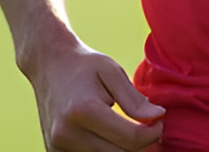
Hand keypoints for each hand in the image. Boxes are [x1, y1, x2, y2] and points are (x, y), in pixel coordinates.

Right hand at [28, 39, 163, 150]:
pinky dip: (104, 151)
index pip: (130, 138)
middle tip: (150, 129)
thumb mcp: (112, 71)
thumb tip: (158, 117)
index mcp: (83, 110)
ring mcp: (56, 147)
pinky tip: (111, 138)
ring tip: (130, 133)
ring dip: (123, 151)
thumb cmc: (86, 66)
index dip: (153, 133)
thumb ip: (134, 99)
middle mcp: (66, 134)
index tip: (159, 121)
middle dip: (141, 146)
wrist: (49, 65)